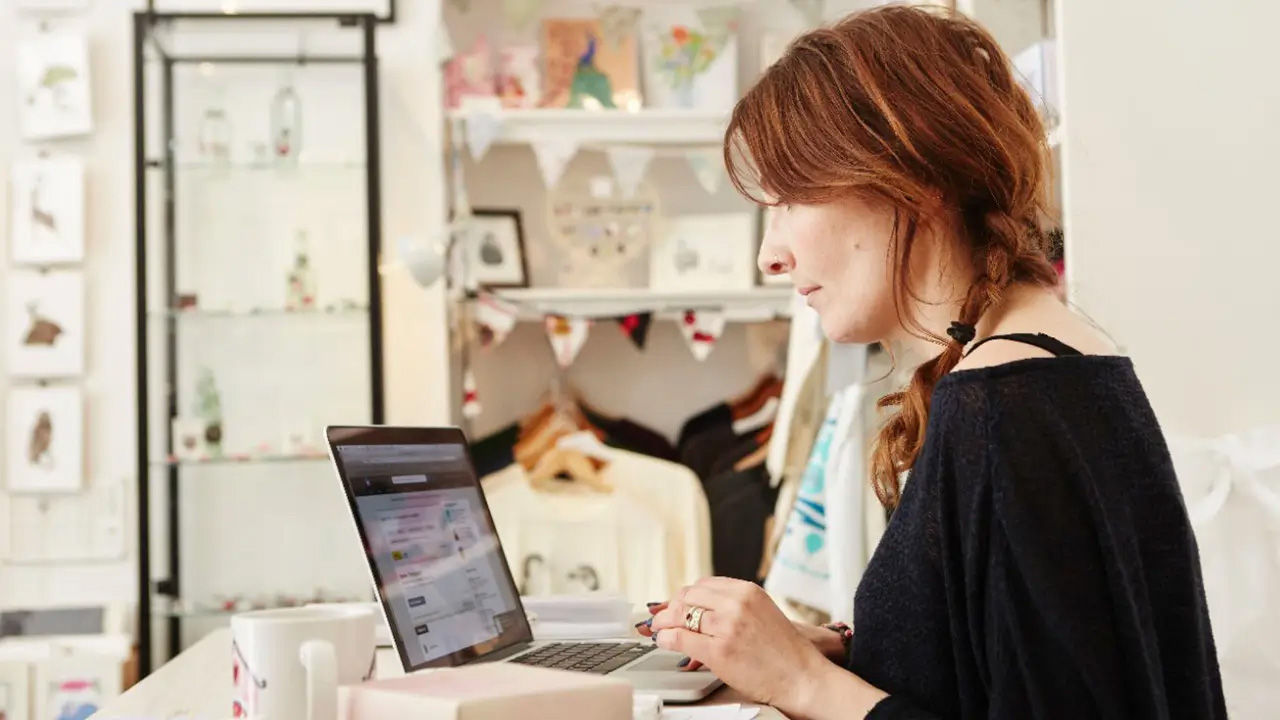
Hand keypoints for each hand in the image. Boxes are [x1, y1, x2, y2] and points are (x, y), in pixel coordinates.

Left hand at [640, 605, 846, 668]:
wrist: (801, 677)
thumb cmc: (783, 651)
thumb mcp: (760, 613)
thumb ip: (733, 606)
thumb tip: (698, 607)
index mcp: (747, 591)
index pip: (703, 585)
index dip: (685, 596)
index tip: (676, 604)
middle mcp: (736, 604)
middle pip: (688, 596)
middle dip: (671, 607)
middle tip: (662, 618)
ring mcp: (727, 626)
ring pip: (681, 615)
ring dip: (664, 622)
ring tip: (659, 629)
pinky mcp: (719, 650)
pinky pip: (681, 638)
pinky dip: (667, 638)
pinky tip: (664, 640)